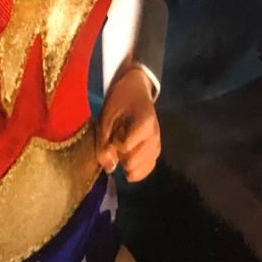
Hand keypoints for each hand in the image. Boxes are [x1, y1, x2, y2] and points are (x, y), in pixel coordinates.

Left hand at [95, 66, 160, 181]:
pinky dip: (135, 168)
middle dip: (119, 156)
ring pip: (139, 170)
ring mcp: (158, 145)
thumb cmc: (119, 101)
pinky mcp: (157, 151)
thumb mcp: (106, 117)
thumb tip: (110, 169)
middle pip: (132, 163)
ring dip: (126, 162)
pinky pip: (147, 169)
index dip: (113, 143)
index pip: (125, 147)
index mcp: (145, 123)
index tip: (113, 131)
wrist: (135, 90)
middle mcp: (155, 137)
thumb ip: (104, 142)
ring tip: (124, 145)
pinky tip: (128, 157)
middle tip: (117, 140)